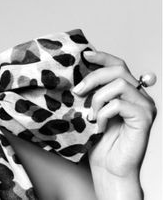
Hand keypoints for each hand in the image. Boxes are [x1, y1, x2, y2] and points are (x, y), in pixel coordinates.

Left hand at [73, 51, 156, 198]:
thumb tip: (80, 70)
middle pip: (118, 70)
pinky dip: (104, 114)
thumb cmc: (100, 140)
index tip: (84, 54)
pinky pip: (119, 104)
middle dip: (93, 78)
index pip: (118, 64)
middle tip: (78, 92)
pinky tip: (100, 127)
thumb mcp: (94, 109)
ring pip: (118, 85)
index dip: (102, 56)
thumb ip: (94, 90)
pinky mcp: (144, 118)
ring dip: (98, 99)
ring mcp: (145, 106)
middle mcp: (140, 95)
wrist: (109, 168)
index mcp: (129, 91)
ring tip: (92, 116)